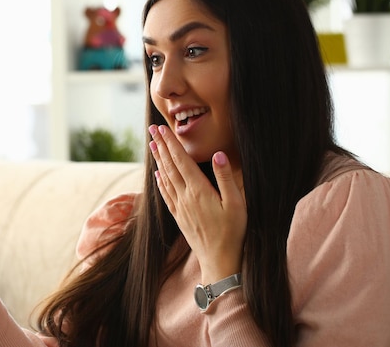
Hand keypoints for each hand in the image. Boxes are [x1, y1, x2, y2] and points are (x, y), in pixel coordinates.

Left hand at [148, 124, 246, 283]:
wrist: (220, 261)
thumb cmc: (234, 232)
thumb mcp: (237, 204)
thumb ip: (226, 178)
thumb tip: (218, 154)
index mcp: (199, 190)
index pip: (181, 160)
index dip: (171, 143)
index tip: (162, 128)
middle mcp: (185, 197)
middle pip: (169, 166)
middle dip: (161, 146)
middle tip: (152, 129)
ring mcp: (180, 207)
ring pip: (165, 178)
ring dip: (158, 160)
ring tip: (152, 145)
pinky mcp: (179, 217)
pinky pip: (166, 194)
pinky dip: (160, 182)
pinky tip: (157, 175)